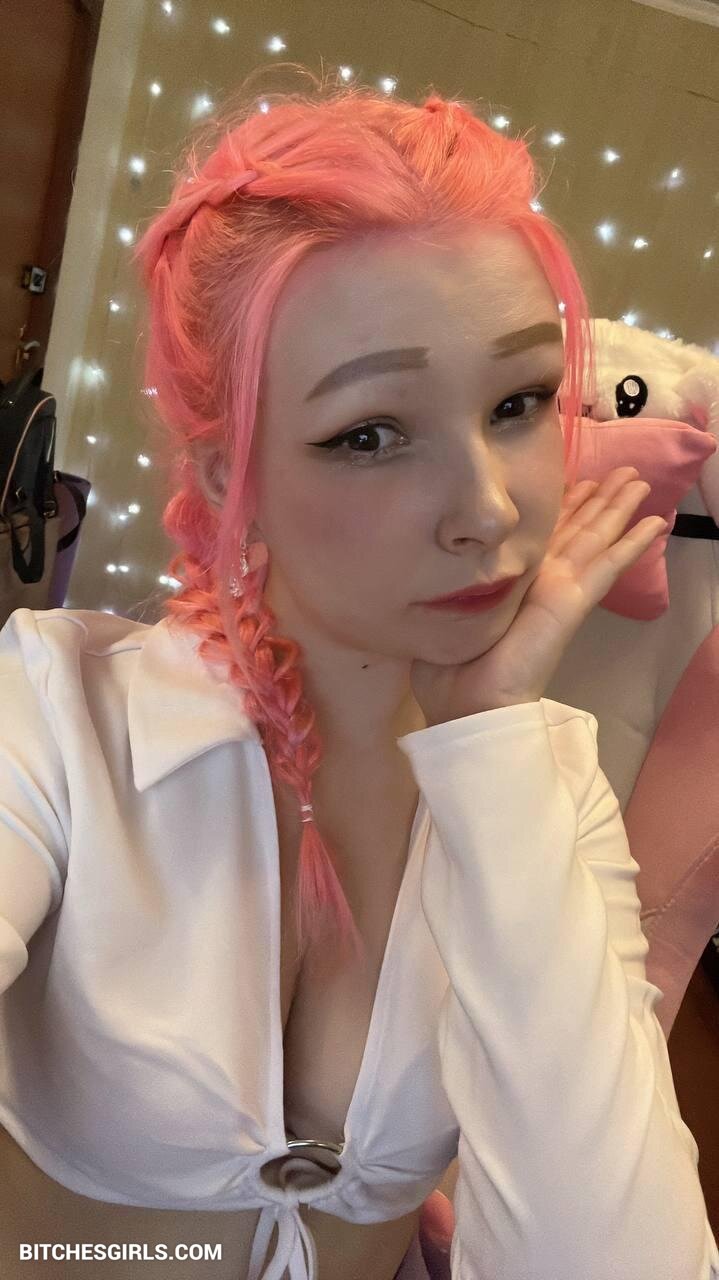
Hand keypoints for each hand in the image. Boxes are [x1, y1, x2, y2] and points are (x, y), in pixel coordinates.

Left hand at [410, 467, 667, 726]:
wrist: (467, 703)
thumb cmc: (448, 668)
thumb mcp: (443, 612)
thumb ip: (448, 587)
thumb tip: (433, 566)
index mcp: (514, 583)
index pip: (546, 536)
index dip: (566, 508)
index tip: (580, 483)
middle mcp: (541, 581)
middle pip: (579, 531)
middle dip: (600, 500)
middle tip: (625, 472)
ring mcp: (561, 590)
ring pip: (597, 539)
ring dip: (620, 509)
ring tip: (640, 482)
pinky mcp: (572, 602)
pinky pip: (608, 566)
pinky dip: (632, 544)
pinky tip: (654, 524)